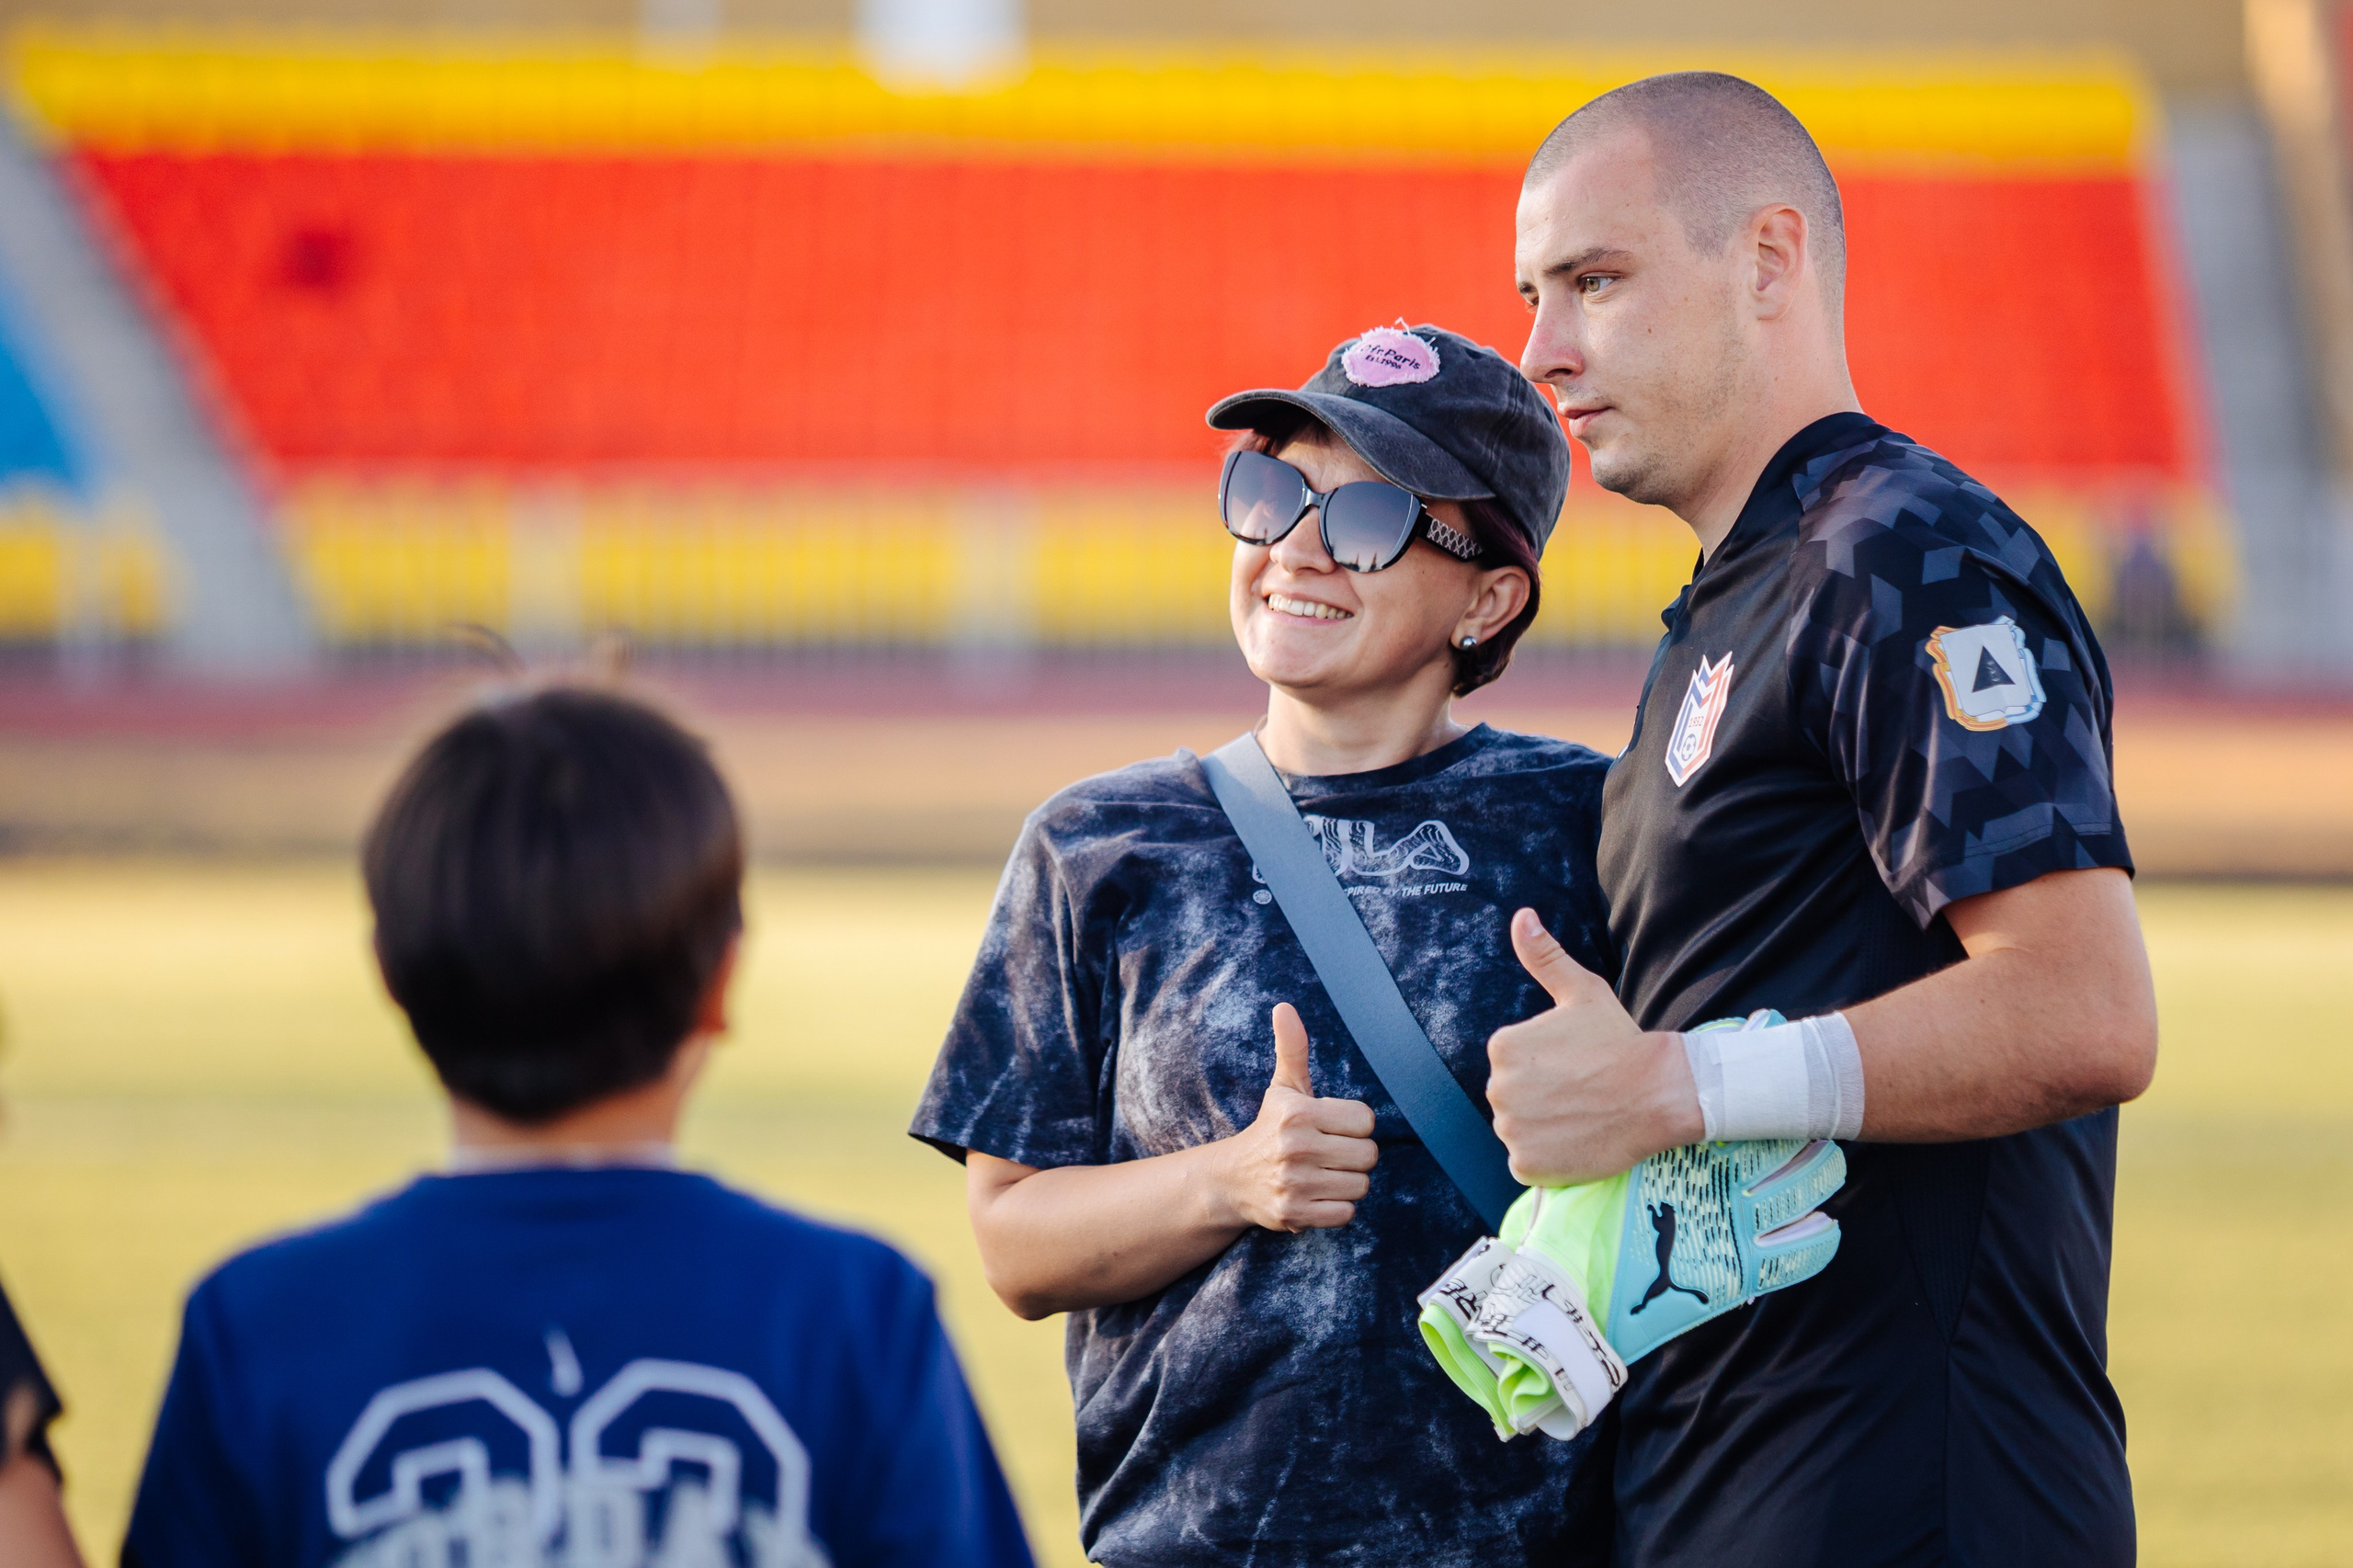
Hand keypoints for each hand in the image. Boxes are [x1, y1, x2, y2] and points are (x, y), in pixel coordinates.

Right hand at [1212, 1003, 1378, 1232]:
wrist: (1232, 1180)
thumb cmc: (1270, 1129)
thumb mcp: (1283, 1088)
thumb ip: (1292, 1048)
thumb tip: (1284, 1007)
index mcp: (1298, 1113)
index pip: (1366, 1121)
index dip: (1354, 1125)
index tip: (1332, 1127)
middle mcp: (1295, 1147)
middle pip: (1368, 1156)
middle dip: (1354, 1156)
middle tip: (1329, 1154)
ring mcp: (1294, 1183)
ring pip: (1360, 1186)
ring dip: (1347, 1183)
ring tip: (1323, 1175)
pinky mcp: (1294, 1213)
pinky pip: (1345, 1214)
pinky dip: (1336, 1208)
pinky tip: (1317, 1196)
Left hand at [1486, 909, 1703, 1183]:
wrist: (1660, 1092)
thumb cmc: (1621, 1040)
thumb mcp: (1582, 991)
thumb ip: (1544, 956)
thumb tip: (1522, 916)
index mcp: (1502, 1046)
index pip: (1512, 1064)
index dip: (1545, 1067)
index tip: (1576, 1066)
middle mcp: (1497, 1088)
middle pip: (1511, 1097)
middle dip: (1540, 1097)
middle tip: (1581, 1092)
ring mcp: (1511, 1130)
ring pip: (1518, 1129)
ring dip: (1542, 1127)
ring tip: (1581, 1115)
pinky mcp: (1527, 1165)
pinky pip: (1526, 1162)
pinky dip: (1547, 1157)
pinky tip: (1576, 1140)